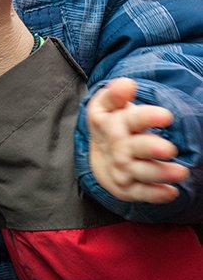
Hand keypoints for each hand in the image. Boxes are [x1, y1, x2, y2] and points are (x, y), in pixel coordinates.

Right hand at [88, 77, 189, 202]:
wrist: (98, 155)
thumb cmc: (109, 124)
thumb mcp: (106, 105)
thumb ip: (115, 93)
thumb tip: (127, 84)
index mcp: (111, 124)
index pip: (129, 119)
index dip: (147, 117)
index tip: (167, 116)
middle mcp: (116, 148)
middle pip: (134, 148)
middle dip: (151, 148)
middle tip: (170, 149)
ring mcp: (121, 170)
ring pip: (141, 173)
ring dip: (161, 173)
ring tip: (181, 172)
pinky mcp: (127, 189)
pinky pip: (141, 193)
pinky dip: (156, 195)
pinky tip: (171, 191)